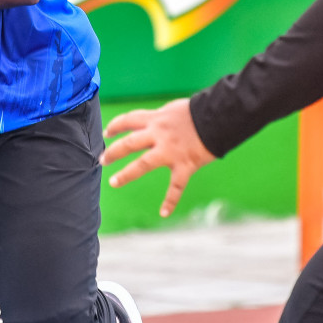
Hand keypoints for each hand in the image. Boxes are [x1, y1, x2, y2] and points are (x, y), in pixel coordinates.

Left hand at [101, 99, 217, 217]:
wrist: (220, 116)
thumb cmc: (200, 110)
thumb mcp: (173, 109)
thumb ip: (160, 118)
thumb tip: (152, 123)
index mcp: (156, 119)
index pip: (128, 120)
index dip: (115, 126)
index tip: (107, 133)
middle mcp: (159, 135)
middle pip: (129, 144)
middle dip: (113, 152)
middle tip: (102, 160)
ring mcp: (171, 152)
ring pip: (143, 164)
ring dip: (126, 174)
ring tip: (114, 182)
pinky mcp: (185, 165)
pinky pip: (176, 186)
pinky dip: (170, 200)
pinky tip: (163, 213)